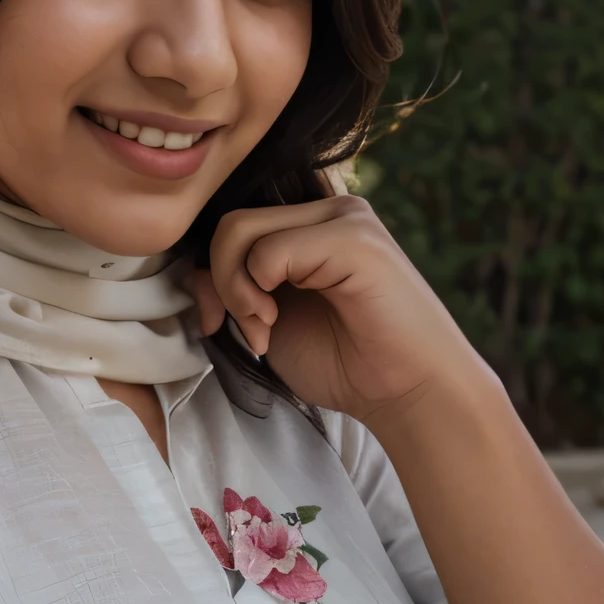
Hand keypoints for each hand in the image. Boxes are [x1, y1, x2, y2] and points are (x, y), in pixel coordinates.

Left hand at [189, 196, 495, 427]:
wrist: (408, 395)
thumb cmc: (345, 363)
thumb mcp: (268, 321)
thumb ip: (234, 287)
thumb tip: (194, 270)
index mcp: (312, 223)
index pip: (234, 220)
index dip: (213, 270)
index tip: (220, 321)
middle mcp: (329, 208)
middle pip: (230, 223)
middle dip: (221, 283)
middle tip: (252, 329)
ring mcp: (344, 217)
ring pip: (239, 230)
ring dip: (235, 290)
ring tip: (265, 328)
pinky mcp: (353, 237)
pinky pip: (269, 250)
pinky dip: (257, 292)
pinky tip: (277, 323)